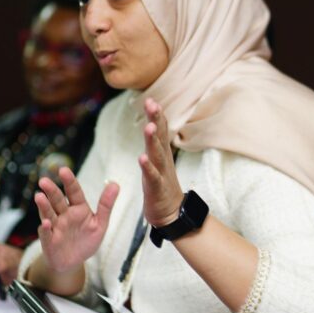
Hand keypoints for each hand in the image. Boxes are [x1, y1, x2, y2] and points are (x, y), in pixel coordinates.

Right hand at [34, 166, 118, 273]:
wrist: (73, 262)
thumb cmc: (86, 241)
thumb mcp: (100, 224)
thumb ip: (106, 205)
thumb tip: (115, 183)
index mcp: (78, 208)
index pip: (74, 192)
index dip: (69, 181)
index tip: (63, 170)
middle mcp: (64, 214)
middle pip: (57, 200)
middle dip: (51, 190)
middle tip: (44, 181)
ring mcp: (55, 227)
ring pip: (48, 213)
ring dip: (44, 206)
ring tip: (39, 197)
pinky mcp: (49, 240)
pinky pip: (46, 233)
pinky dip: (45, 229)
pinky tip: (46, 224)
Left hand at [139, 98, 184, 226]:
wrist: (171, 213)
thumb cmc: (161, 185)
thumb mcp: (159, 160)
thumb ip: (156, 142)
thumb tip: (153, 121)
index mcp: (162, 153)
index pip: (161, 130)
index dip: (157, 115)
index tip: (151, 99)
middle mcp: (163, 160)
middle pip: (160, 137)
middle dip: (156, 120)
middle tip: (152, 103)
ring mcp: (161, 174)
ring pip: (157, 154)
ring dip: (153, 140)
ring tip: (149, 126)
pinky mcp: (157, 188)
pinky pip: (152, 176)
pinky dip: (147, 167)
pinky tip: (142, 158)